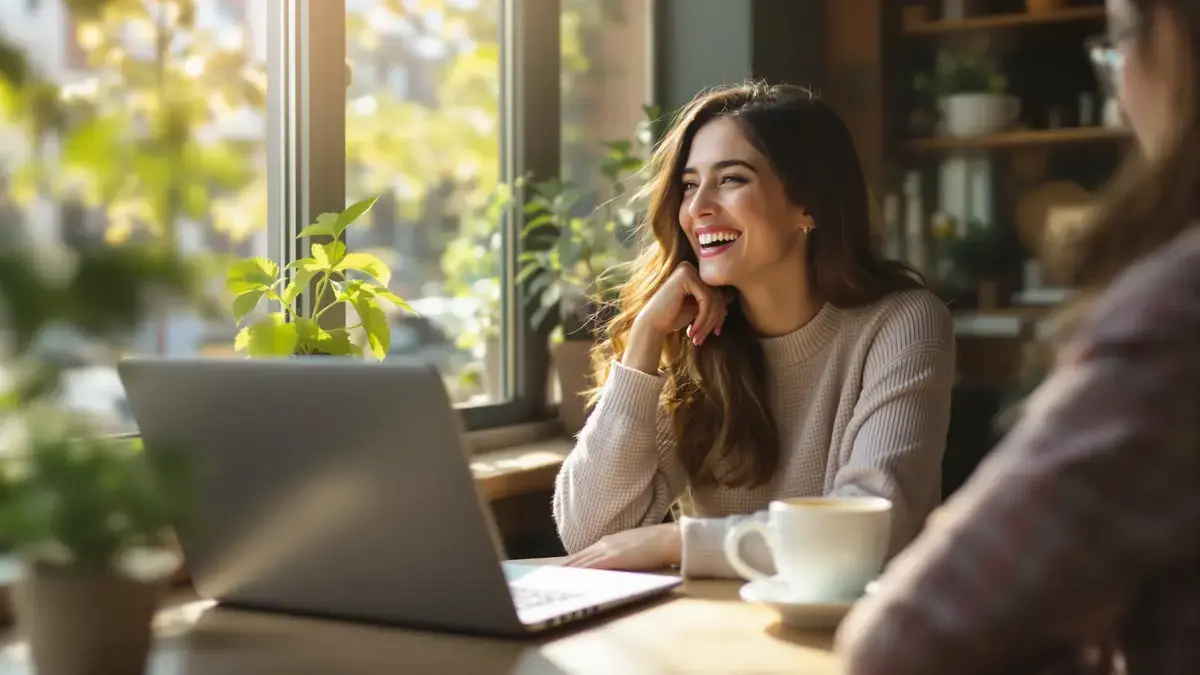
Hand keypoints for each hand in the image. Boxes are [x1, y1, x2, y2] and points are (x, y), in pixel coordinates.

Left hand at [561, 523, 681, 570]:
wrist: (668, 539)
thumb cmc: (655, 544)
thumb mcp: (632, 549)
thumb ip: (619, 555)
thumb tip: (610, 565)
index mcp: (608, 542)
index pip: (583, 554)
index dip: (570, 564)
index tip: (557, 572)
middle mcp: (603, 544)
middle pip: (577, 558)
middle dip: (563, 569)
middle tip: (548, 579)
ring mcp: (607, 550)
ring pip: (580, 562)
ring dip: (567, 572)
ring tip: (553, 581)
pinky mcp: (613, 558)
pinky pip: (591, 567)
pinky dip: (579, 573)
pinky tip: (571, 580)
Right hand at [636, 262, 731, 345]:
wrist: (652, 324)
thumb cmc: (673, 317)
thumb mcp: (698, 309)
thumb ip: (711, 301)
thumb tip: (732, 296)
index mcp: (693, 273)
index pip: (717, 292)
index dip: (721, 313)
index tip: (717, 331)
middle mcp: (690, 267)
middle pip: (717, 294)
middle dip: (716, 319)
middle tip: (711, 336)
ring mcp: (688, 269)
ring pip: (713, 298)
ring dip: (708, 322)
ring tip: (699, 337)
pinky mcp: (686, 276)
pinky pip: (706, 299)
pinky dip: (702, 319)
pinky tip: (693, 331)